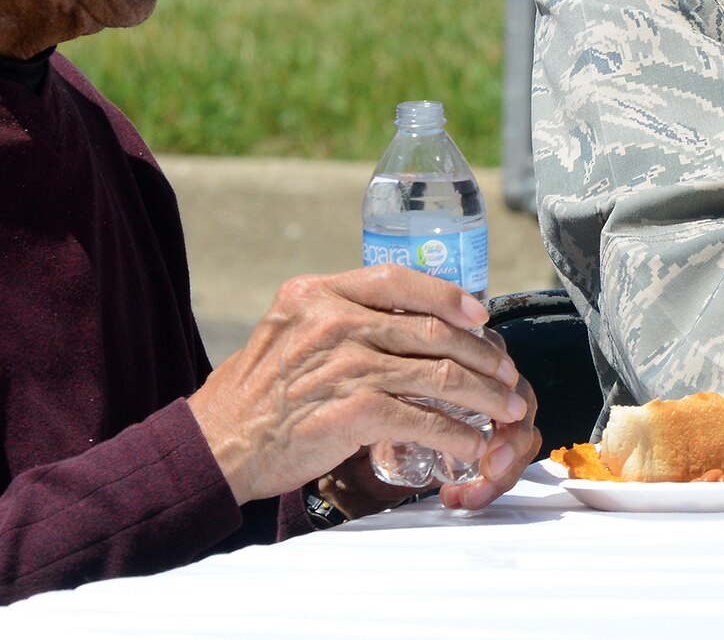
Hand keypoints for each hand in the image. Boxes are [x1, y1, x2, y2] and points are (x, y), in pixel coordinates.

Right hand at [185, 265, 528, 504]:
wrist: (217, 444)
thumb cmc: (256, 394)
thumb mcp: (289, 331)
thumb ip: (338, 318)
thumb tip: (400, 321)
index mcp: (318, 293)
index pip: (398, 279)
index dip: (448, 295)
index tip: (479, 314)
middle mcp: (334, 320)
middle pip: (431, 328)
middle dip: (482, 353)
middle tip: (506, 371)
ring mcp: (346, 365)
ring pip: (439, 373)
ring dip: (484, 394)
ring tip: (506, 407)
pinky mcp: (354, 411)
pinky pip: (423, 419)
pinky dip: (456, 433)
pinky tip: (471, 442)